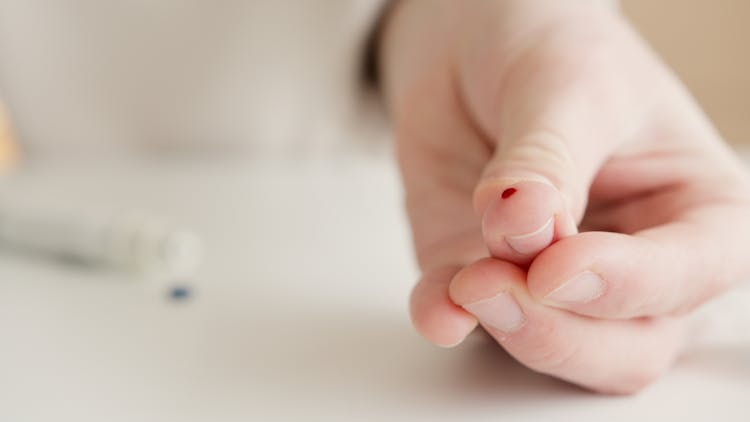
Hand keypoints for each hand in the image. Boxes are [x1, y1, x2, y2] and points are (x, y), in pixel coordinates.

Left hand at [380, 0, 749, 392]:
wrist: (476, 46)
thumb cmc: (553, 49)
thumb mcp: (565, 85)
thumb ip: (549, 161)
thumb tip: (525, 223)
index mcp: (694, 209)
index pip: (687, 274)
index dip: (625, 284)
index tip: (557, 265)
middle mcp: (632, 262)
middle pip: (627, 348)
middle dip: (561, 332)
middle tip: (500, 285)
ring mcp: (555, 282)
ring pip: (554, 352)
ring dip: (507, 331)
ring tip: (464, 285)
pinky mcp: (485, 278)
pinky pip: (470, 323)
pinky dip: (450, 320)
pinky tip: (436, 306)